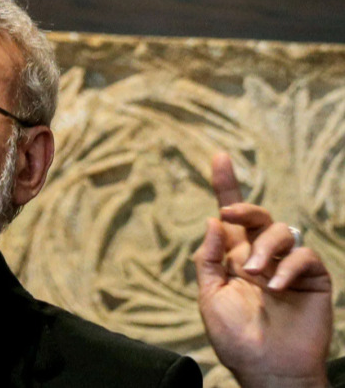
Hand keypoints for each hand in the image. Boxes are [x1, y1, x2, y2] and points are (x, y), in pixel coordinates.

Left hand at [194, 153, 332, 387]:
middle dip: (244, 207)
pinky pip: (305, 256)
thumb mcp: (210, 296)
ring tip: (253, 275)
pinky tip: (277, 287)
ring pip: (282, 231)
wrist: (266, 369)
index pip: (230, 218)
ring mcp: (288, 267)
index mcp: (234, 259)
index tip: (219, 156)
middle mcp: (262, 257)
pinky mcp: (313, 279)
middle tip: (229, 215)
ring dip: (265, 248)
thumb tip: (212, 221)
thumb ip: (209, 259)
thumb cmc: (235, 337)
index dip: (225, 186)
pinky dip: (289, 267)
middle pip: (257, 216)